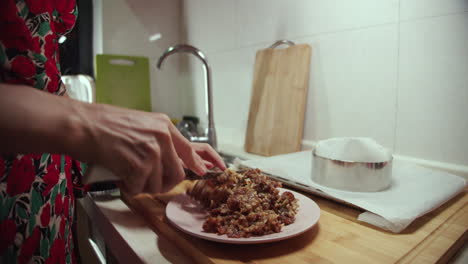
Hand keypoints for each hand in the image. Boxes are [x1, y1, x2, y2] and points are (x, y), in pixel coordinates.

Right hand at [74, 103, 224, 193]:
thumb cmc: (104, 124)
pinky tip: (120, 173)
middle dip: (165, 183)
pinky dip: (129, 186)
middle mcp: (162, 137)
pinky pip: (140, 187)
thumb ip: (158, 140)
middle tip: (149, 181)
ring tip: (128, 173)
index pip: (192, 148)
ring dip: (143, 185)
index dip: (203, 162)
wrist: (82, 124)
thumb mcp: (140, 124)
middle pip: (177, 173)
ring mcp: (152, 151)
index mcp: (164, 126)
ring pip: (159, 184)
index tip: (210, 170)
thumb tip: (170, 159)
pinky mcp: (139, 165)